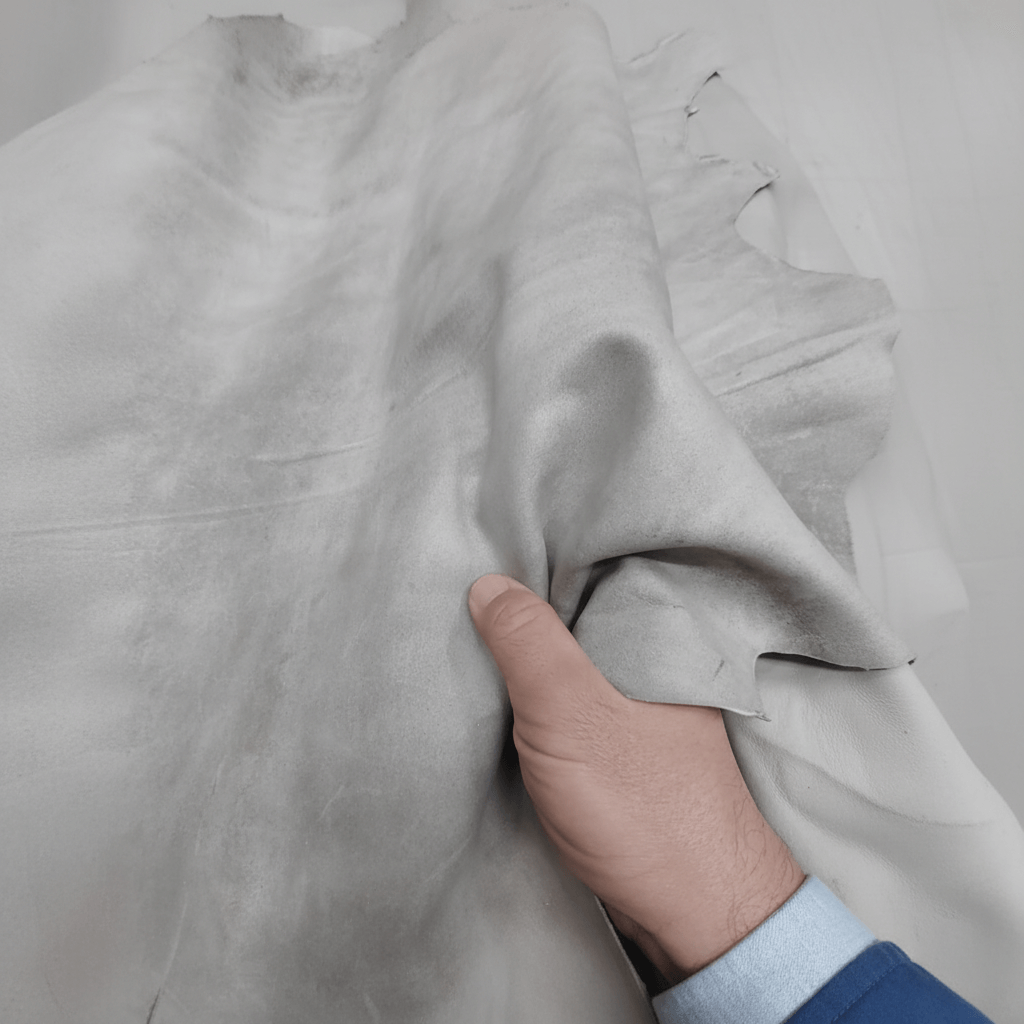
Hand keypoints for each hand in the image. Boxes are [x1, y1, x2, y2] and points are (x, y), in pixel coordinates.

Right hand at [468, 573, 804, 985]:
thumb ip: (531, 645)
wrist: (695, 911)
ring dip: (531, 653)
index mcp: (655, 633)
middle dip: (527, 603)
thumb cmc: (642, 807)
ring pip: (574, 659)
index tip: (483, 542)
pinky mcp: (623, 743)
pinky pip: (574, 698)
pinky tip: (507, 688)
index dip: (537, 554)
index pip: (591, 569)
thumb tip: (489, 583)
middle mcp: (653, 658)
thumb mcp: (571, 714)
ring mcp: (639, 702)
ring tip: (472, 628)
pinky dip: (542, 693)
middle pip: (577, 613)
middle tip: (461, 582)